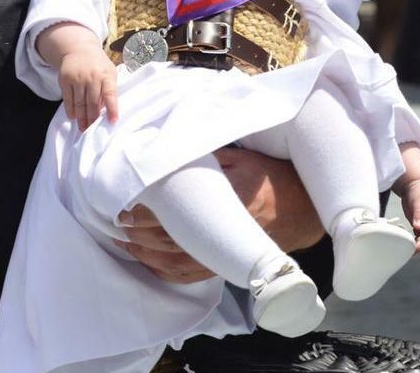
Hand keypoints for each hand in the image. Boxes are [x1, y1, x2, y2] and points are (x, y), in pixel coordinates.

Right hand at [57, 43, 118, 129]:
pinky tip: (73, 117)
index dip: (112, 109)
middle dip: (92, 119)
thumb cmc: (99, 65)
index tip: (113, 121)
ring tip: (82, 128)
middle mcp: (92, 77)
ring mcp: (77, 78)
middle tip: (91, 131)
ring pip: (79, 103)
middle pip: (92, 103)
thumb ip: (110, 89)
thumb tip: (107, 111)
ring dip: (81, 118)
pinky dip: (70, 110)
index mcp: (106, 76)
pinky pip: (67, 99)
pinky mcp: (65, 79)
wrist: (79, 49)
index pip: (110, 94)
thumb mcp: (109, 72)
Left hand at [120, 147, 323, 283]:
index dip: (152, 209)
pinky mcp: (225, 263)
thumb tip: (175, 145)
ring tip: (125, 240)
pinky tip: (148, 261)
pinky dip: (164, 271)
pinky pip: (190, 274)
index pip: (181, 208)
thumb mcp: (244, 157)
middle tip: (119, 221)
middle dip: (142, 231)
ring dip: (147, 252)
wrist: (301, 210)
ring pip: (177, 260)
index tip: (129, 202)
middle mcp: (225, 229)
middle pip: (173, 237)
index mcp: (229, 198)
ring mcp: (224, 251)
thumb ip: (211, 154)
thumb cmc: (271, 178)